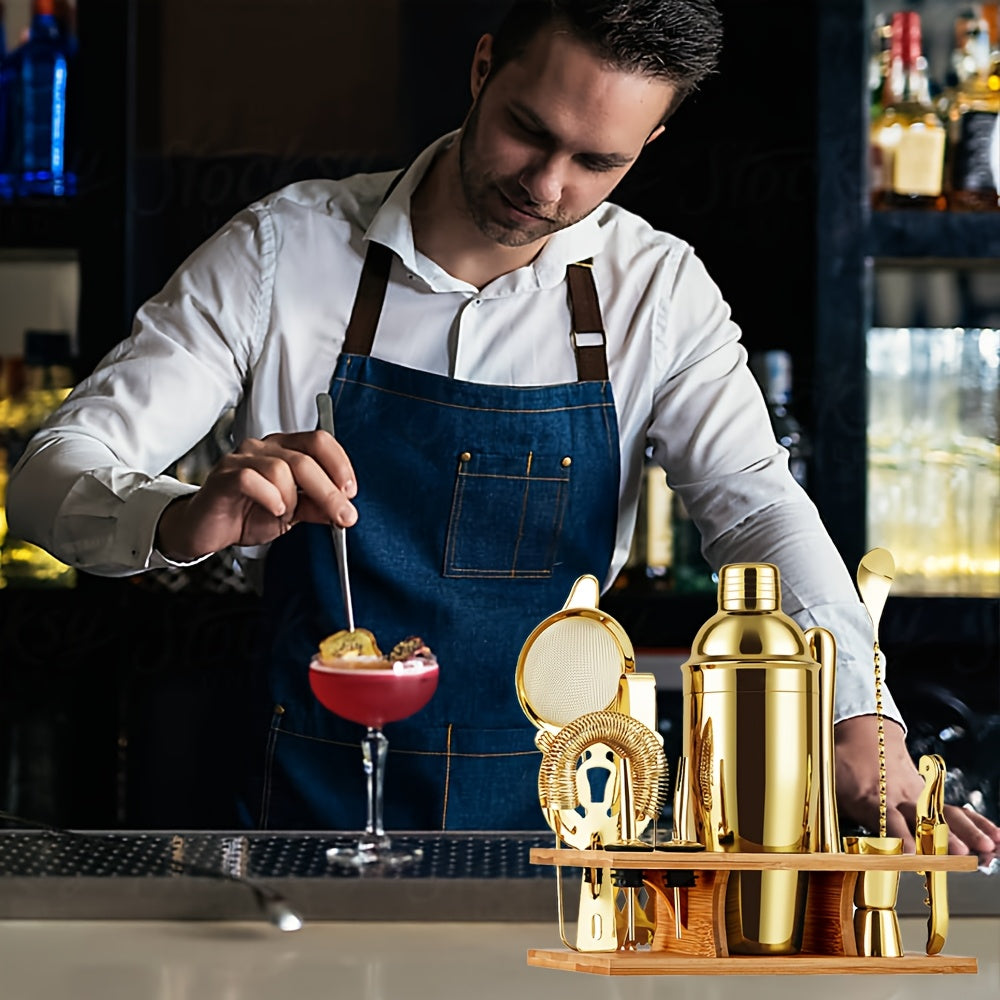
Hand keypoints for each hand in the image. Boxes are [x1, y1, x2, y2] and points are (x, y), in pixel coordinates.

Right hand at [155, 431, 356, 560]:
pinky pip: (252, 479)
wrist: (207, 529)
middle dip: (329, 492)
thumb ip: (316, 507)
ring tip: (285, 516)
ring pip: (281, 468)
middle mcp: (264, 447)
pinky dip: (270, 497)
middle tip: (343, 517)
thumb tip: (344, 510)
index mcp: (285, 449)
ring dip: (292, 500)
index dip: (340, 464)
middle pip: (306, 459)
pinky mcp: (224, 476)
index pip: (320, 441)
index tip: (351, 492)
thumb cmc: (247, 513)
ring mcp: (242, 458)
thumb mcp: (292, 514)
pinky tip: (274, 511)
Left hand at [835, 715, 999, 860]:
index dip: (899, 836)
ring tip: (987, 848)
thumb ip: (829, 809)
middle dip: (943, 836)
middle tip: (962, 851)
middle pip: (924, 817)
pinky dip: (977, 822)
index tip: (912, 852)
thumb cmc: (842, 762)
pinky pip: (956, 808)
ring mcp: (917, 793)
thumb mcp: (828, 783)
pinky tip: (996, 838)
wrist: (862, 731)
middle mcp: (898, 795)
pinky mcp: (929, 794)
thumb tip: (811, 834)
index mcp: (870, 795)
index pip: (887, 819)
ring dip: (967, 831)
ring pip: (945, 813)